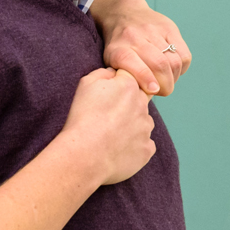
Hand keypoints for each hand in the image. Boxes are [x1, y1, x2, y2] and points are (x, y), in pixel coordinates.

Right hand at [56, 68, 157, 184]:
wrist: (85, 156)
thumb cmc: (82, 119)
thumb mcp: (85, 84)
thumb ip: (104, 73)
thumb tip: (114, 73)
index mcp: (129, 86)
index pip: (129, 78)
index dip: (115, 87)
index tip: (105, 98)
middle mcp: (143, 105)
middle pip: (138, 100)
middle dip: (125, 105)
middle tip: (106, 117)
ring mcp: (146, 129)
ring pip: (142, 122)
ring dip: (131, 125)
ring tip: (110, 134)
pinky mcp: (147, 149)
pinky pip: (144, 143)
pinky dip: (134, 145)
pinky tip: (117, 148)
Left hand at [93, 0, 192, 95]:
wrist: (124, 13)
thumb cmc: (119, 46)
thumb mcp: (111, 61)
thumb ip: (124, 77)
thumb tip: (138, 97)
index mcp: (118, 49)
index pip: (134, 64)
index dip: (145, 79)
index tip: (152, 90)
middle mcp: (135, 37)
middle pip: (159, 64)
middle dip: (165, 84)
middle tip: (163, 90)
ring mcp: (153, 31)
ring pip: (174, 61)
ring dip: (174, 77)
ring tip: (168, 80)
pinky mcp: (169, 28)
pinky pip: (184, 54)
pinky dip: (182, 68)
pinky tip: (174, 69)